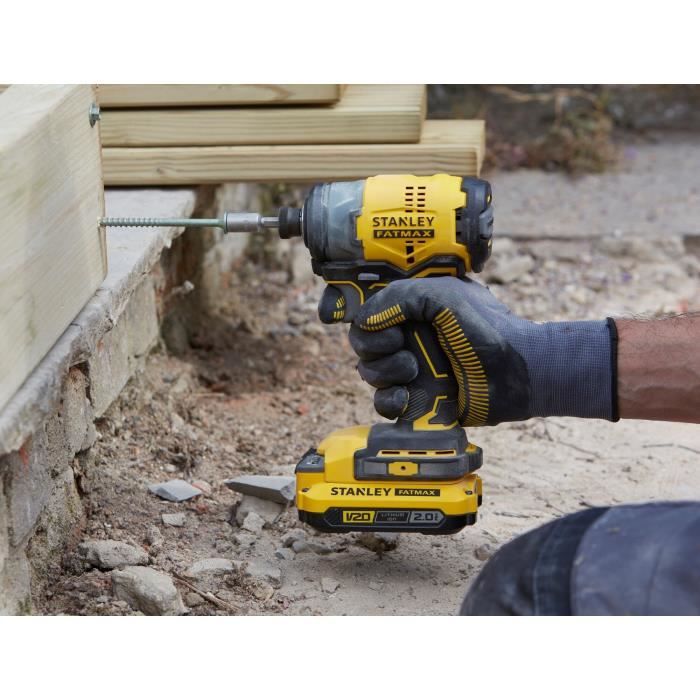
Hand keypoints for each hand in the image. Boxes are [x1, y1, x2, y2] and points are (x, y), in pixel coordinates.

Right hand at [348, 277, 615, 425]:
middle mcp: (408, 338)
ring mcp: (411, 369)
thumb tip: (364, 320)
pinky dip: (388, 402)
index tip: (391, 329)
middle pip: (363, 345)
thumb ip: (399, 297)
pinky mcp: (417, 399)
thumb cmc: (487, 327)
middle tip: (404, 350)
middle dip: (376, 349)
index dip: (369, 324)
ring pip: (370, 374)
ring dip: (384, 373)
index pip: (368, 314)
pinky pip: (384, 403)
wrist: (516, 371)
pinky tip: (405, 398)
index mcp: (412, 310)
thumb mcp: (443, 296)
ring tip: (413, 372)